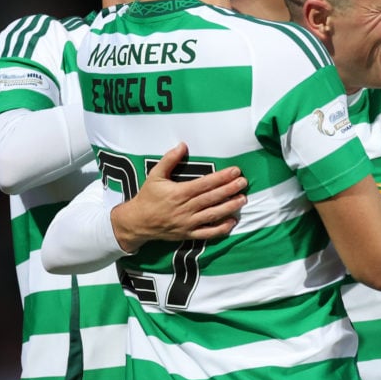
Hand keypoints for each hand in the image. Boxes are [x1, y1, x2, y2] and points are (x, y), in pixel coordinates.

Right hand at [111, 142, 247, 252]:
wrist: (137, 222)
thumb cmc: (147, 197)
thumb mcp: (155, 175)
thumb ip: (169, 160)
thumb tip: (182, 145)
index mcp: (179, 192)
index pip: (204, 184)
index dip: (221, 177)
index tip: (235, 171)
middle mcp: (185, 208)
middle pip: (211, 198)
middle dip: (229, 190)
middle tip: (243, 182)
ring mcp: (187, 223)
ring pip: (212, 215)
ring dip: (229, 207)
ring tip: (243, 199)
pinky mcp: (188, 234)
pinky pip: (207, 233)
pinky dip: (220, 229)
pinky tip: (232, 222)